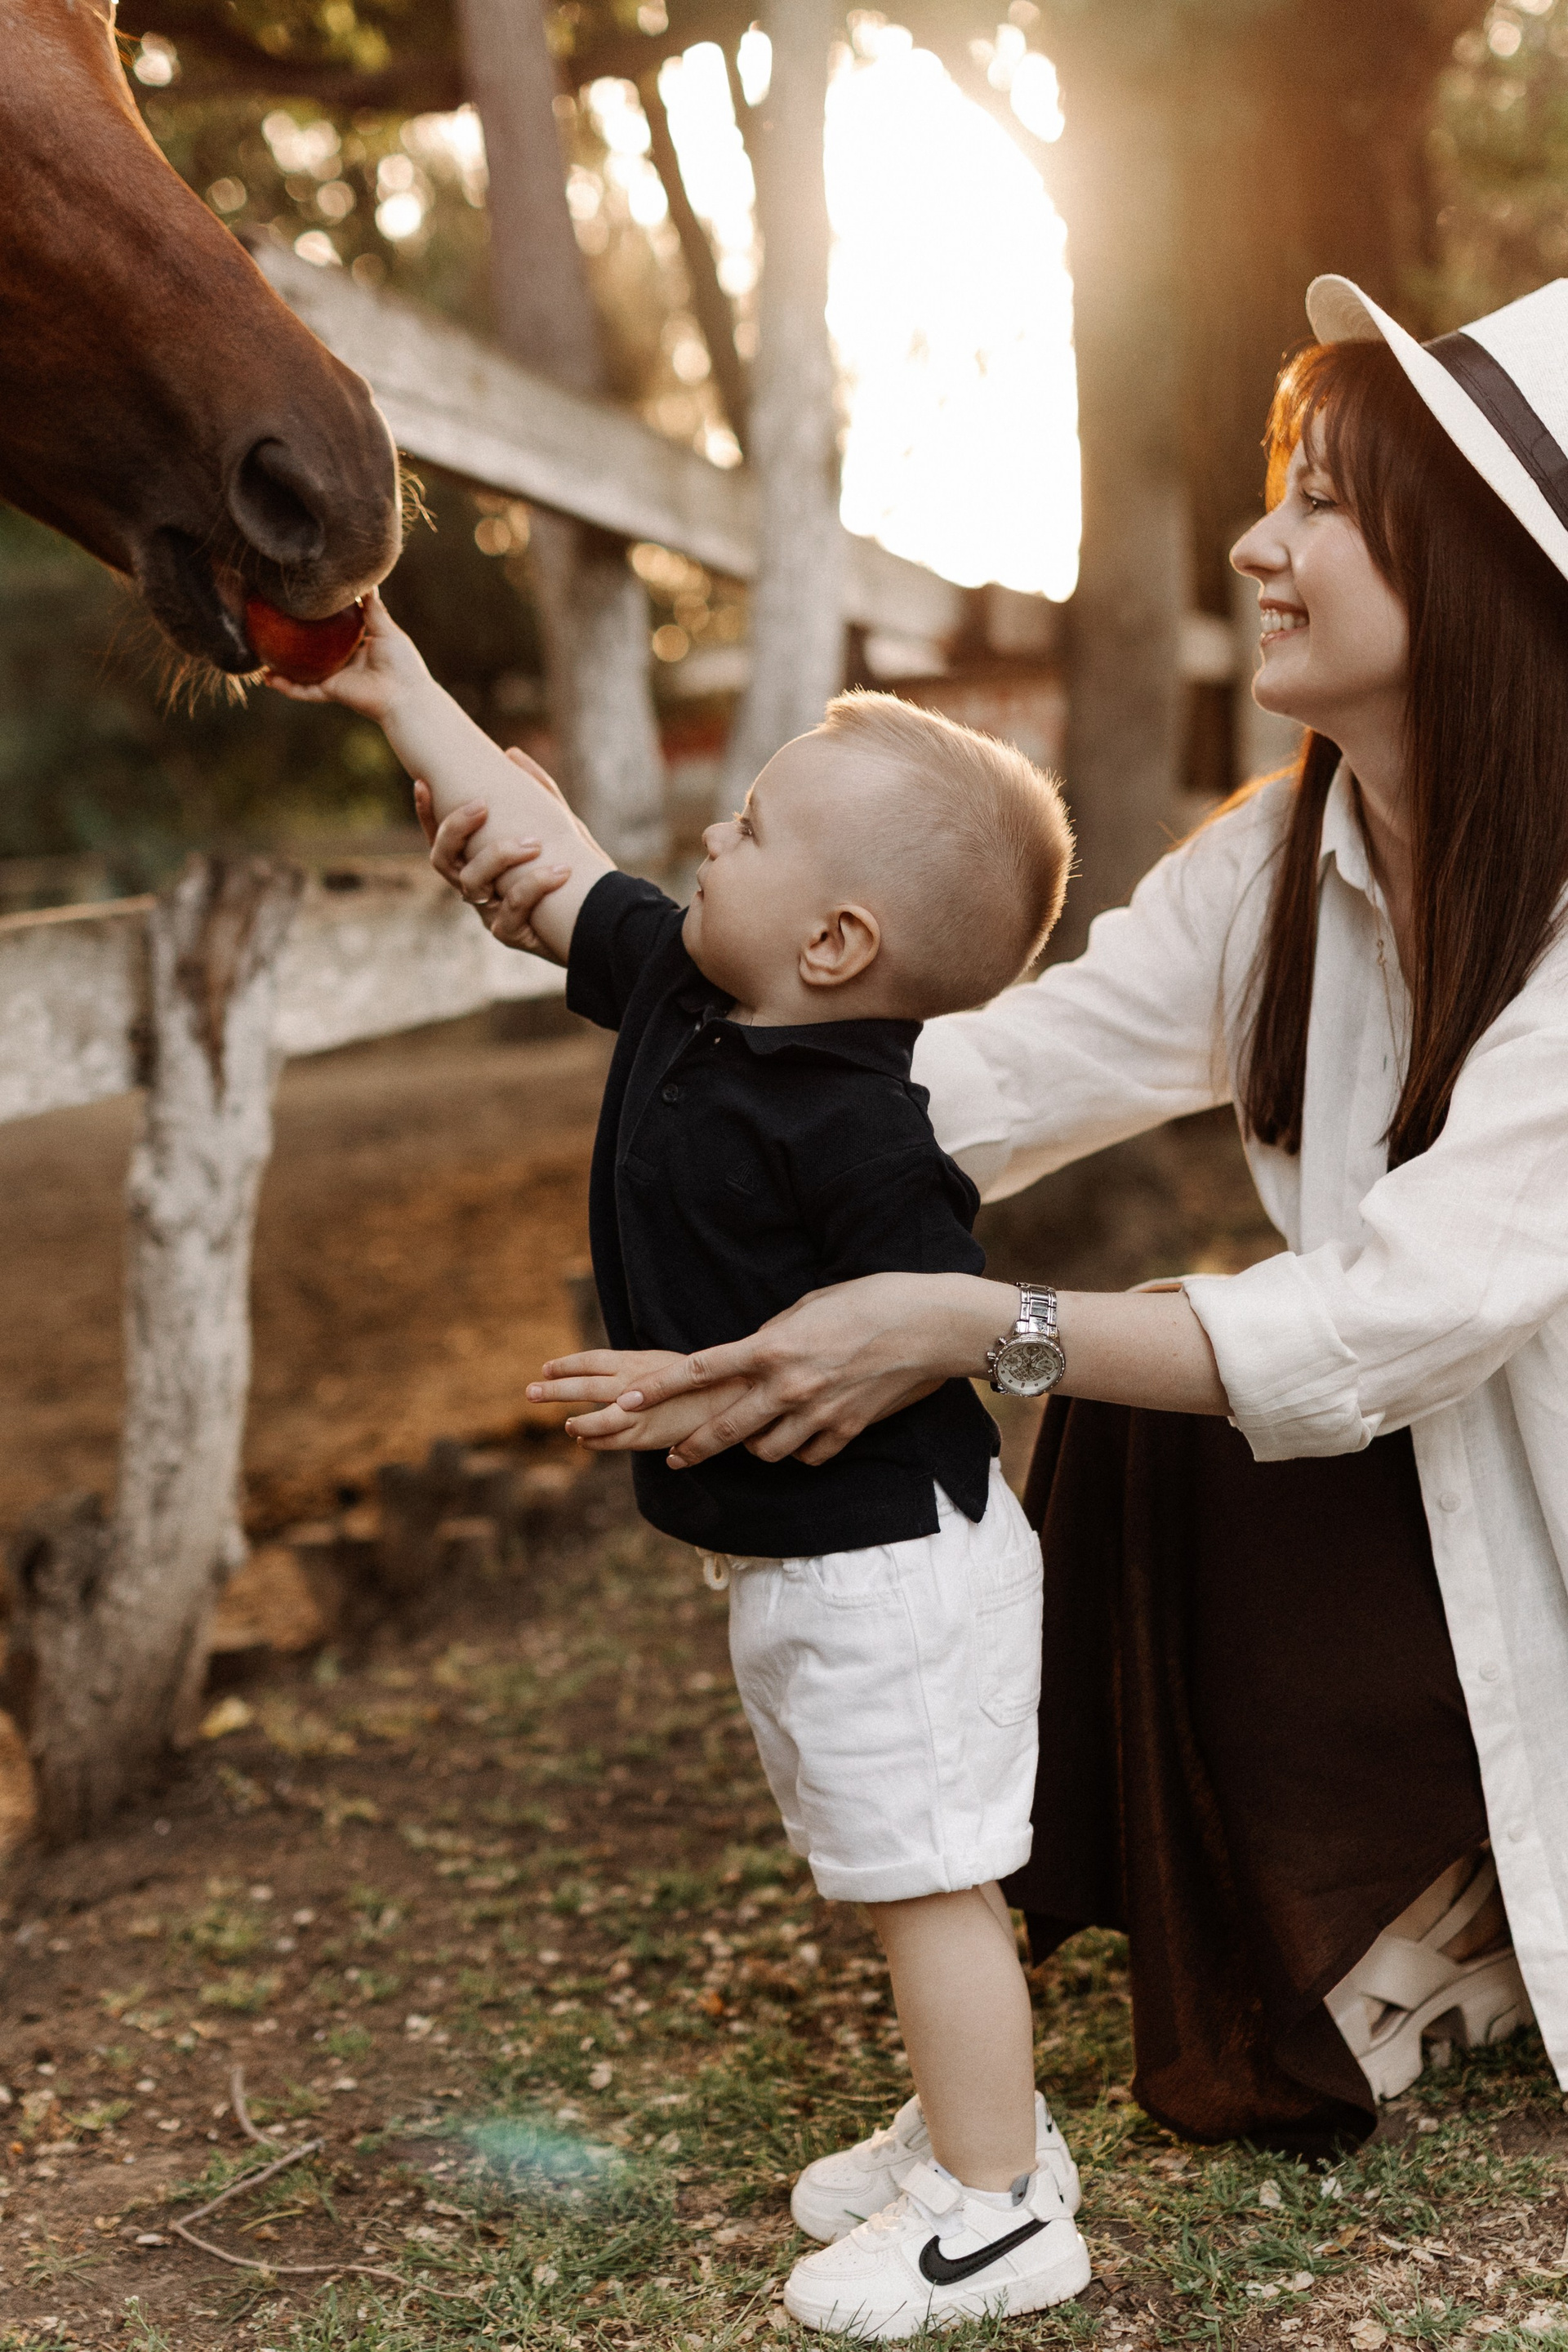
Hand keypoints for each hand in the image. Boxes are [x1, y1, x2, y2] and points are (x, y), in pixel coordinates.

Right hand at [260, 587, 424, 722]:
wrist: (404, 694)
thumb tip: (366, 580)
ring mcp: (335, 678)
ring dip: (280, 668)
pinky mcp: (331, 691)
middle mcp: (343, 662)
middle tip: (270, 627)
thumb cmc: (401, 661)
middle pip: (311, 652)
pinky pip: (303, 690)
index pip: (331, 631)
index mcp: (356, 646)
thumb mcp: (385, 627)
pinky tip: (268, 679)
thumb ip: (371, 607)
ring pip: (301, 673)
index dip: (316, 621)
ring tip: (259, 657)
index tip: (298, 606)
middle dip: (292, 643)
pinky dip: (287, 687)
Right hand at [415, 748, 604, 959]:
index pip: (441, 836)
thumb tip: (511, 753)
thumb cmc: (574, 870)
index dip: (426, 813)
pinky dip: (534, 887)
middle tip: (481, 806)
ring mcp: (489, 913)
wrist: (600, 922)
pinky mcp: (511, 934)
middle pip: (442, 860)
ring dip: (500, 856)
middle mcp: (476, 887)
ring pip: (472, 884)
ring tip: (535, 843)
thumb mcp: (558, 826)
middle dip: (455, 829)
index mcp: (477, 862)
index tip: (423, 783)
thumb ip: (538, 792)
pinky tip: (561, 871)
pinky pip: (511, 910)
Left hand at [527, 1349, 758, 1457]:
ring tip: (564, 1425)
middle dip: (555, 1390)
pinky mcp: (647, 1437)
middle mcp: (632, 1386)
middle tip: (530, 1392)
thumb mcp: (660, 1364)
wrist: (727, 1398)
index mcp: (635, 1363)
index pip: (592, 1361)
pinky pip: (613, 1442)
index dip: (566, 1365)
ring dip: (576, 1423)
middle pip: (584, 1387)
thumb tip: (604, 1375)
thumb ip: (632, 1370)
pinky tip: (584, 1440)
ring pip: (595, 1420)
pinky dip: (595, 1441)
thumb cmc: (694, 1380)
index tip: (546, 1368)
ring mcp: (638, 1413)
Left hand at [610, 1273, 996, 1468]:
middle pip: (724, 1428)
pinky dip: (799, 1450)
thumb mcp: (809, 1306)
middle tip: (676, 1456)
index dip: (658, 1389)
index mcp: (772, 1346)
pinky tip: (800, 1438)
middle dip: (694, 1446)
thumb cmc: (870, 1300)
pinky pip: (808, 1455)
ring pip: (765, 1451)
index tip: (626, 1400)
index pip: (700, 1371)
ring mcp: (818, 1412)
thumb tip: (753, 1355)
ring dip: (752, 1447)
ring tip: (750, 1441)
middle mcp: (788, 1385)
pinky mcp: (847, 1429)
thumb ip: (773, 1335)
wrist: (928, 1324)